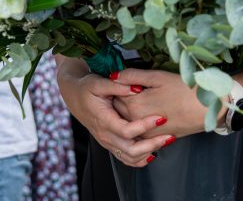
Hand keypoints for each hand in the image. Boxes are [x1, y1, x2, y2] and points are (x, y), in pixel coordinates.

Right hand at [57, 60, 171, 167]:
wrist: (73, 96)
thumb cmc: (86, 87)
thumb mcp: (99, 82)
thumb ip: (118, 85)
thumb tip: (136, 88)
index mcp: (103, 120)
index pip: (126, 131)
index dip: (145, 126)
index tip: (161, 117)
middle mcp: (105, 135)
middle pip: (131, 150)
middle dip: (152, 144)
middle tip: (169, 135)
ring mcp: (107, 142)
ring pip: (130, 158)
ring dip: (149, 152)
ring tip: (166, 141)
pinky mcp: (110, 143)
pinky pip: (126, 158)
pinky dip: (140, 159)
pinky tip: (153, 152)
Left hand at [110, 68, 216, 139]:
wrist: (208, 109)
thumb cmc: (184, 89)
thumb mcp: (157, 77)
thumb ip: (132, 76)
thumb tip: (112, 76)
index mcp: (134, 104)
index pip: (114, 92)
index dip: (117, 83)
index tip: (123, 76)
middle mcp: (135, 121)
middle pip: (117, 107)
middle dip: (118, 96)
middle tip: (130, 85)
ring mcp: (145, 133)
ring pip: (126, 119)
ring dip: (127, 109)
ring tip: (141, 96)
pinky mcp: (155, 138)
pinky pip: (138, 129)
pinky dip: (137, 120)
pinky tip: (148, 109)